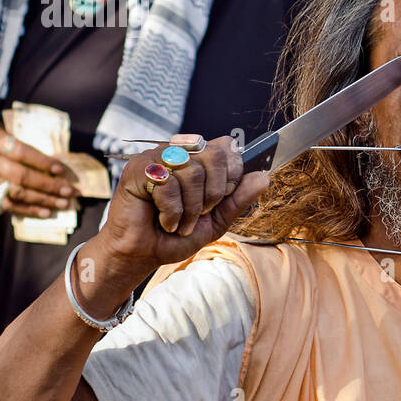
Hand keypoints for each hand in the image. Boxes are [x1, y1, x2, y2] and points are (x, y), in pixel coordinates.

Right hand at [0, 121, 78, 217]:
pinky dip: (28, 210)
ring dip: (44, 200)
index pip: (22, 153)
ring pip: (17, 193)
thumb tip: (56, 161)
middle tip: (71, 191)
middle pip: (21, 176)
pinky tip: (46, 212)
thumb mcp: (1, 130)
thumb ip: (23, 143)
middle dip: (49, 186)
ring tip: (64, 204)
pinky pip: (8, 204)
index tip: (62, 170)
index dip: (43, 162)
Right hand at [96, 135, 268, 276]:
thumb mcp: (216, 220)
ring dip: (191, 208)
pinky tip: (164, 219)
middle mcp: (178, 153)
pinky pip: (168, 183)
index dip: (232, 172)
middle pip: (214, 156)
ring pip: (192, 171)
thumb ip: (238, 199)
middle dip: (214, 193)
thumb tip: (263, 177)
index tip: (223, 196)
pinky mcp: (137, 169)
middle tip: (201, 213)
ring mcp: (156, 158)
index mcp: (197, 160)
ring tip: (180, 222)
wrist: (142, 254)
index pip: (227, 146)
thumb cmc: (175, 235)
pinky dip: (172, 211)